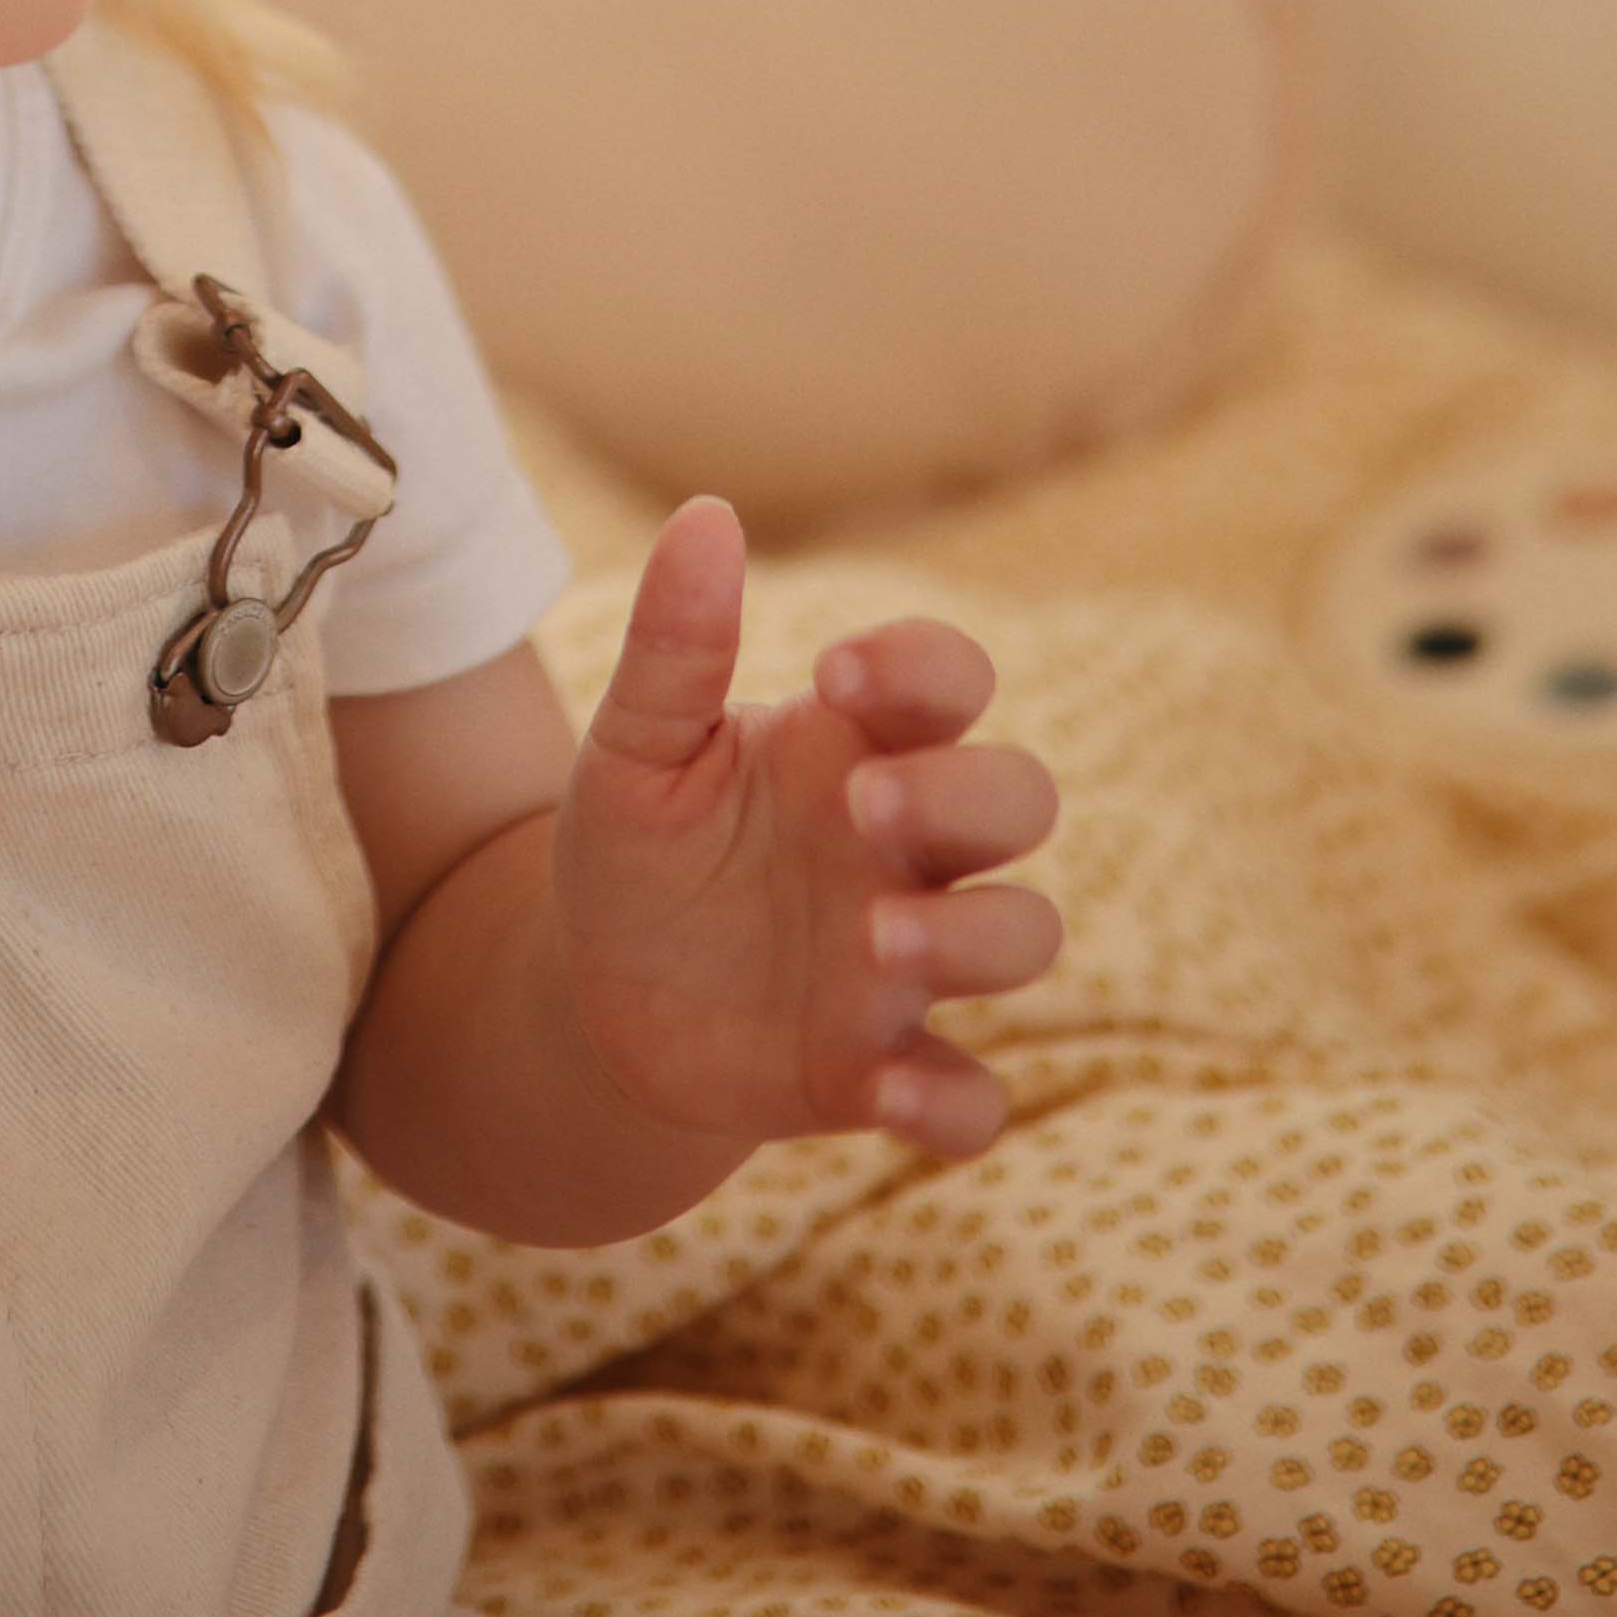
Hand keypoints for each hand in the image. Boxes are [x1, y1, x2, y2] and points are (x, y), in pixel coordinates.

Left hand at [551, 497, 1060, 1159]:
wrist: (591, 995)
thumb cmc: (637, 847)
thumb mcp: (635, 746)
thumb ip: (672, 643)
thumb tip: (704, 514)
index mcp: (854, 747)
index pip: (950, 677)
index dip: (924, 667)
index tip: (836, 674)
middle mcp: (905, 848)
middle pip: (1021, 797)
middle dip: (969, 796)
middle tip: (861, 809)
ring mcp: (905, 961)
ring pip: (1024, 933)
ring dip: (974, 939)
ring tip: (873, 942)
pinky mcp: (881, 1068)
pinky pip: (974, 1097)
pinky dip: (954, 1102)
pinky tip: (883, 1092)